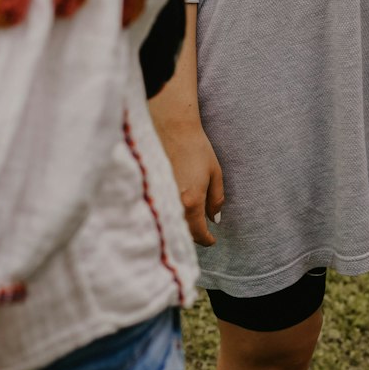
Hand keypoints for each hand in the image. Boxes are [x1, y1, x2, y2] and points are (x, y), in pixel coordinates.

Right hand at [152, 116, 224, 246]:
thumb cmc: (197, 148)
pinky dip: (170, 216)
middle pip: (183, 232)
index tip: (212, 241)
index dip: (207, 240)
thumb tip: (215, 219)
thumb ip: (216, 199)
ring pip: (171, 224)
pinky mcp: (152, 191)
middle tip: (203, 234)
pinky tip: (176, 212)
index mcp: (192, 201)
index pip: (198, 232)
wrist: (173, 128)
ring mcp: (161, 198)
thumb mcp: (215, 173)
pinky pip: (162, 212)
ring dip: (182, 228)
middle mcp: (174, 204)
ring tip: (191, 224)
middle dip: (194, 236)